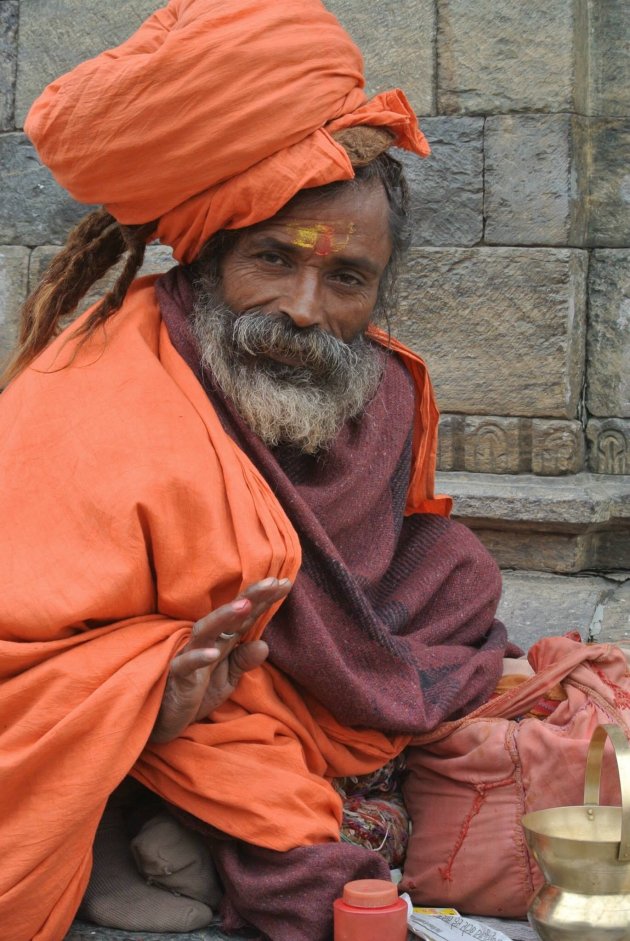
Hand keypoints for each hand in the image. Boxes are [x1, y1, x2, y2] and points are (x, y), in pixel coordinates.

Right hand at [150, 577, 291, 743]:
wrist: (166, 720)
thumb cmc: (196, 693)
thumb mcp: (226, 679)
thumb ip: (243, 661)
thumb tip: (265, 645)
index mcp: (221, 642)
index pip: (245, 617)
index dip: (264, 601)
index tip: (286, 583)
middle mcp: (207, 643)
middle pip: (229, 615)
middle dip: (250, 597)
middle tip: (273, 582)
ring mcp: (189, 656)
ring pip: (206, 630)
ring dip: (224, 617)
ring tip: (245, 604)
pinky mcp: (176, 676)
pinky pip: (186, 664)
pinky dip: (198, 657)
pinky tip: (213, 652)